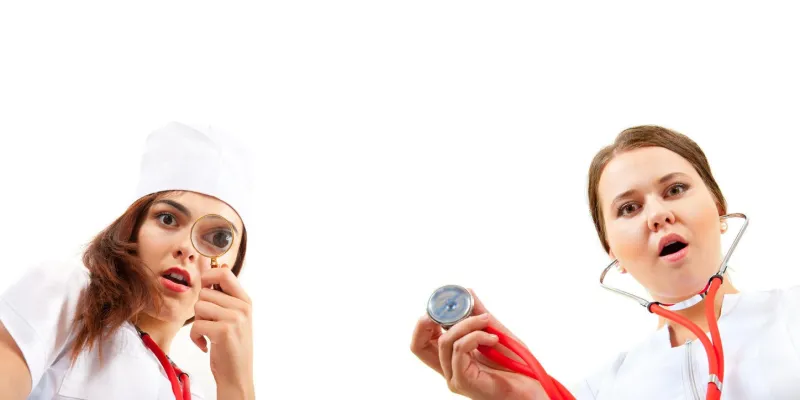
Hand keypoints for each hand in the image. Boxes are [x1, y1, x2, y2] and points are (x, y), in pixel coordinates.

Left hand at [190, 264, 254, 398]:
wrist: (237, 375)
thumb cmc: (232, 346)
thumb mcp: (235, 316)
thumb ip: (226, 294)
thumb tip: (219, 266)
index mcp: (245, 300)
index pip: (224, 273)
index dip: (208, 277)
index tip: (205, 290)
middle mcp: (242, 307)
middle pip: (205, 292)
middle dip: (201, 309)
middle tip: (210, 324)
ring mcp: (234, 318)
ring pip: (198, 307)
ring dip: (197, 322)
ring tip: (209, 334)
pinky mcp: (223, 331)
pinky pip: (195, 324)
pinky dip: (195, 337)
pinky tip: (205, 345)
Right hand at [410, 289, 546, 399]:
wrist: (533, 391)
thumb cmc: (517, 368)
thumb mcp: (495, 333)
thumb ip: (479, 315)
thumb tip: (467, 292)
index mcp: (452, 359)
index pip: (422, 341)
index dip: (424, 321)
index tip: (442, 303)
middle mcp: (448, 369)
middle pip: (418, 345)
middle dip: (427, 321)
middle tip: (448, 306)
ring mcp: (454, 377)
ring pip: (445, 341)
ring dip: (468, 324)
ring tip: (486, 323)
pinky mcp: (463, 381)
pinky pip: (460, 349)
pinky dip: (476, 336)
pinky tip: (493, 338)